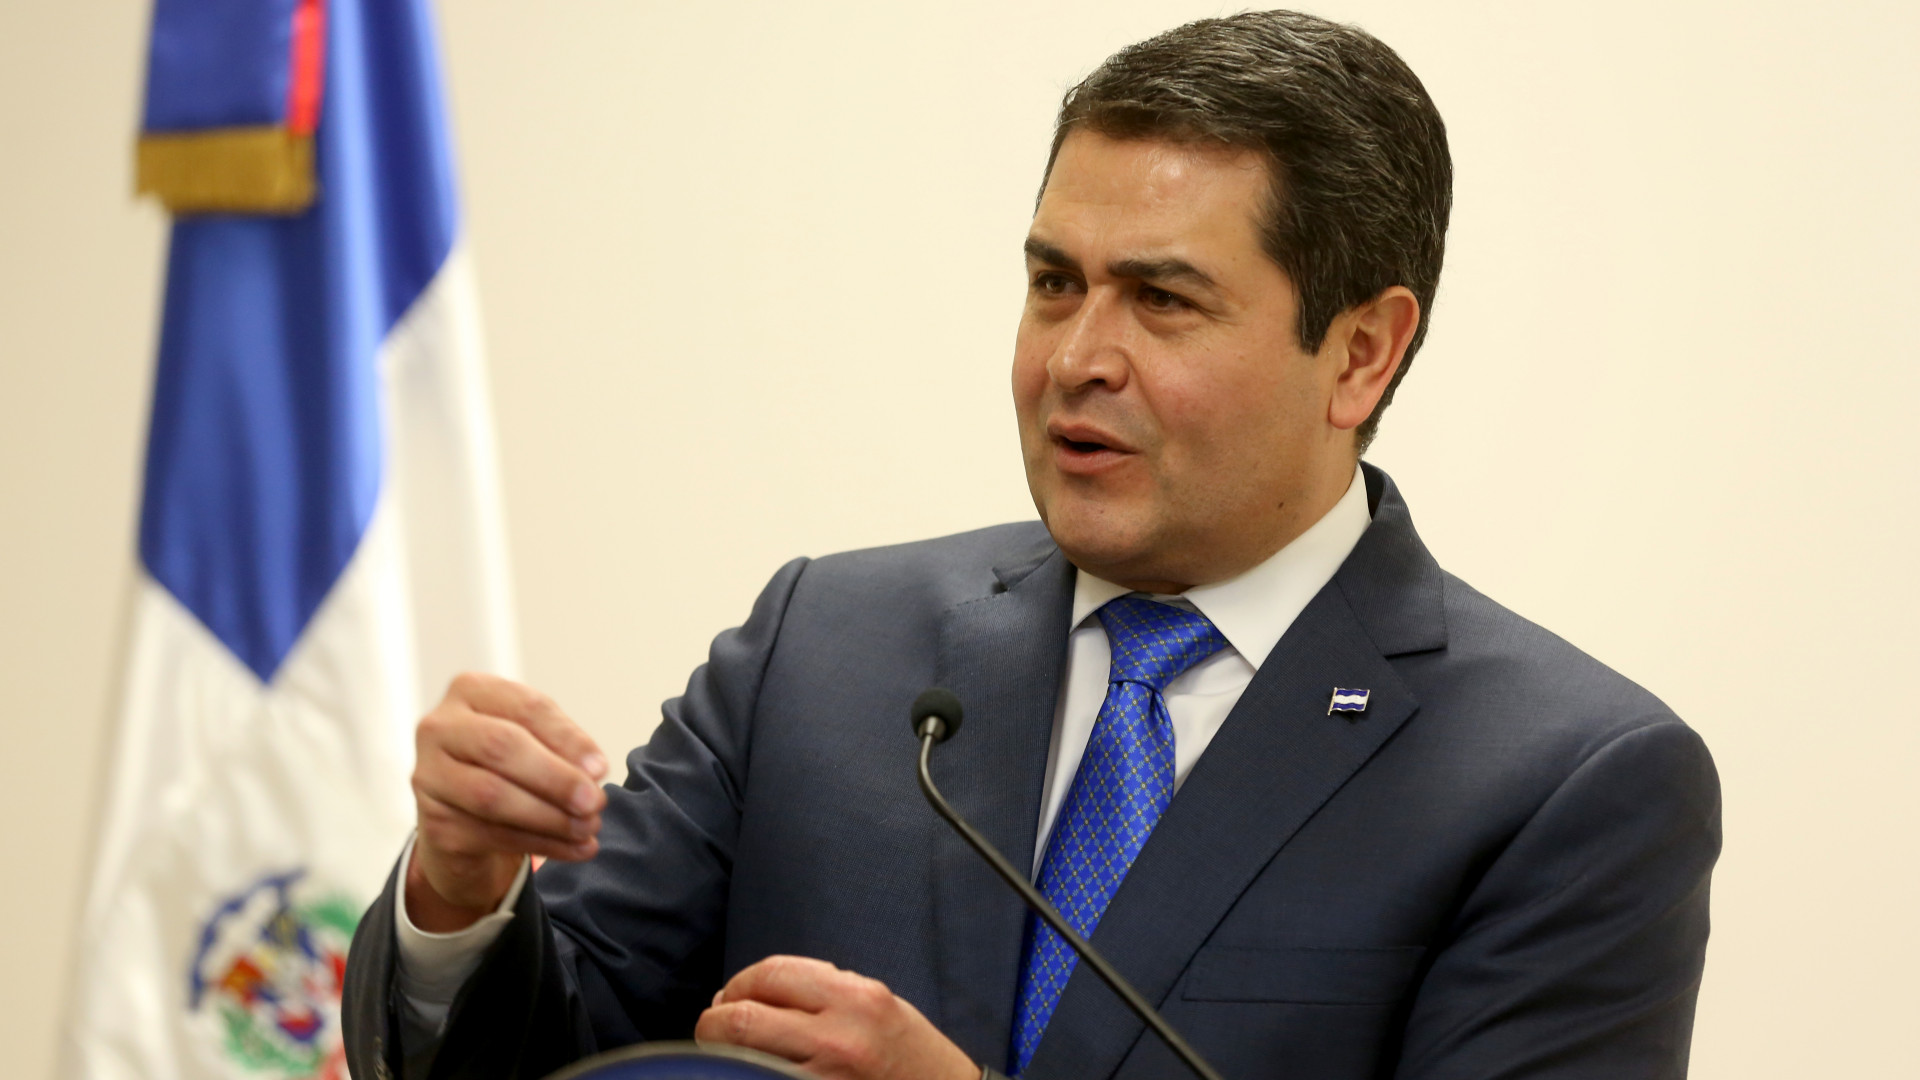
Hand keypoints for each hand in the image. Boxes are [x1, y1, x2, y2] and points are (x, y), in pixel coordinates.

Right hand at [406, 672, 609, 930]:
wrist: (463, 817)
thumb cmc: (507, 767)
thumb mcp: (535, 742)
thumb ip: (561, 747)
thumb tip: (592, 771)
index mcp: (470, 691)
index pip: (527, 708)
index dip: (568, 739)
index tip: (600, 768)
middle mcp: (439, 727)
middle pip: (502, 747)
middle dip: (556, 778)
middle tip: (595, 802)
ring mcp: (429, 775)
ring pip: (492, 796)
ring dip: (550, 817)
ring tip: (588, 828)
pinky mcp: (433, 822)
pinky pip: (492, 834)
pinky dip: (542, 844)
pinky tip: (575, 848)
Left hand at [696, 956, 977, 1079]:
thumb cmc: (910, 1054)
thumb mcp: (877, 1003)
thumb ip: (822, 988)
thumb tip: (754, 990)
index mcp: (856, 999)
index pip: (771, 974)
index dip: (740, 982)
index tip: (734, 994)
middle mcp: (839, 1039)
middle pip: (742, 1017)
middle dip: (716, 1019)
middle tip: (718, 1024)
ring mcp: (824, 1079)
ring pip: (739, 1058)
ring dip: (721, 1051)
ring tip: (727, 1050)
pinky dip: (745, 1072)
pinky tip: (750, 1070)